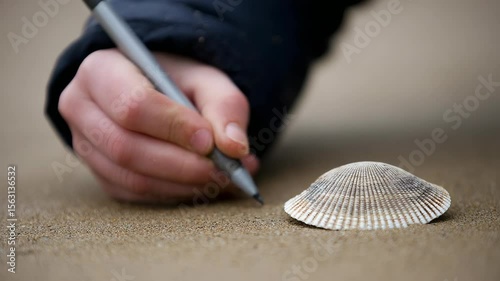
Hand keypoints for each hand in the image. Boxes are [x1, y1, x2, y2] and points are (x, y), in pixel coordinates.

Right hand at [58, 49, 258, 202]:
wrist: (153, 89)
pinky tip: (201, 184)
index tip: (209, 141)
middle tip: (223, 170)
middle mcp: (81, 109)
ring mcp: (86, 146)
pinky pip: (134, 194)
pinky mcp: (100, 172)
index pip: (132, 106)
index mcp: (100, 71)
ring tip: (221, 178)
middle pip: (126, 147)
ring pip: (131, 178)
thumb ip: (224, 107)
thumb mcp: (205, 79)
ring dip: (182, 184)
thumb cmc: (177, 81)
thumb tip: (235, 148)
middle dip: (181, 165)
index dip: (173, 127)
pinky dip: (174, 193)